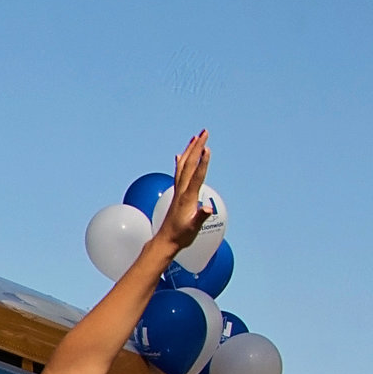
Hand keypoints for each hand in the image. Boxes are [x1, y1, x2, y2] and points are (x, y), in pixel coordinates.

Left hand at [142, 130, 213, 264]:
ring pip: (184, 165)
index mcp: (187, 197)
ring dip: (190, 150)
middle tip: (204, 132)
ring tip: (196, 137)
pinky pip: (179, 172)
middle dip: (197, 147)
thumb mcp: (193, 228)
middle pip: (190, 164)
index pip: (196, 176)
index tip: (207, 148)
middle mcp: (182, 190)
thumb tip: (207, 209)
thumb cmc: (181, 236)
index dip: (202, 162)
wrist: (165, 241)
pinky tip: (180, 155)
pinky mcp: (178, 193)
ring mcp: (179, 190)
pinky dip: (181, 161)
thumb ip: (200, 217)